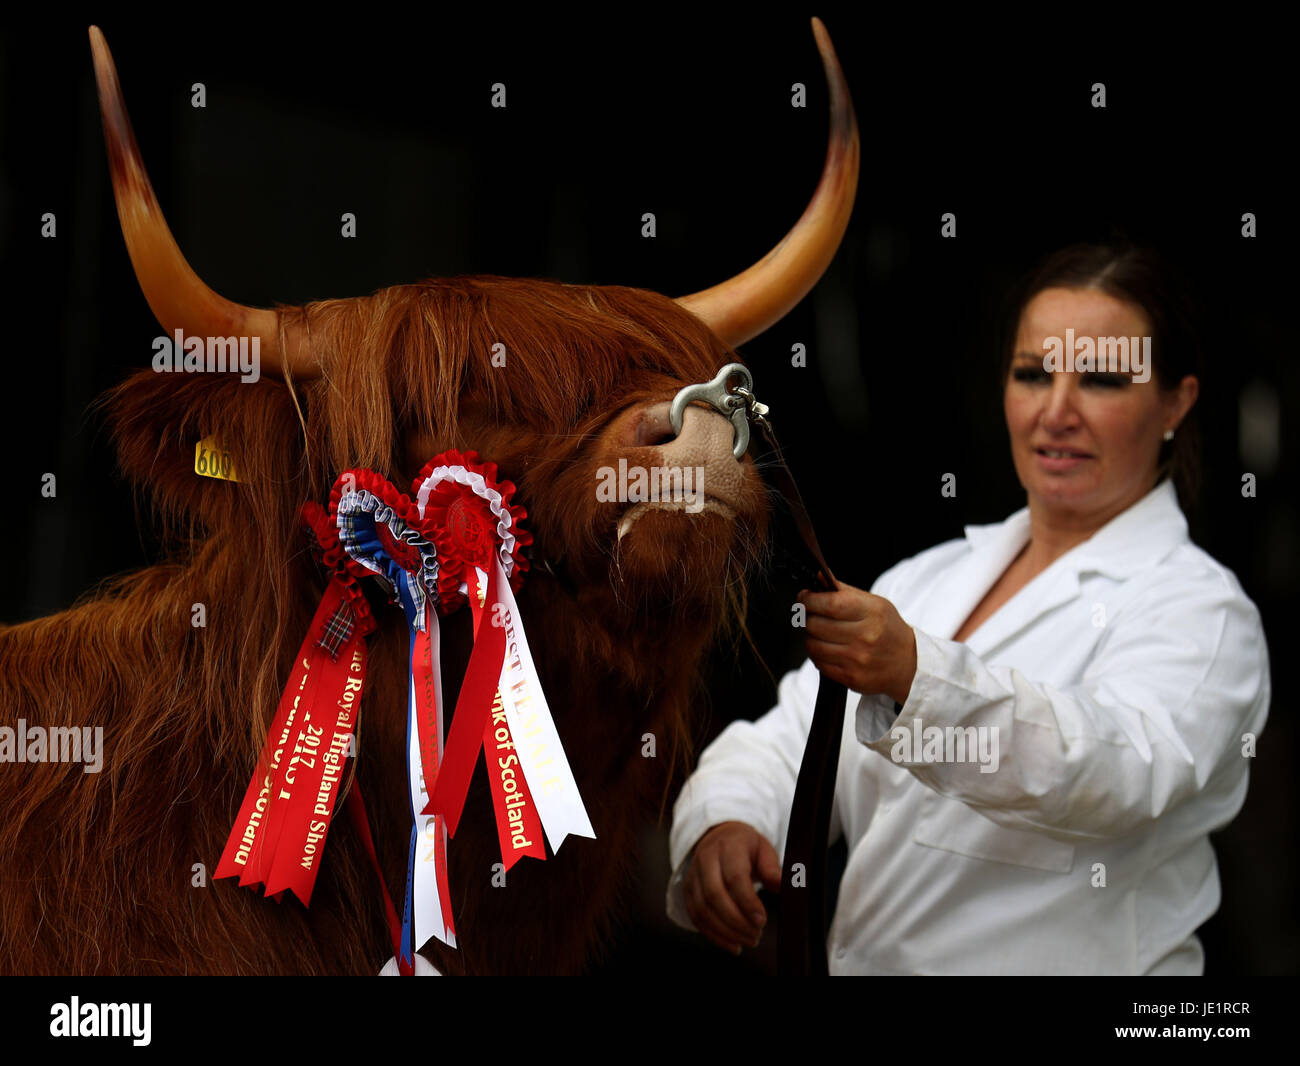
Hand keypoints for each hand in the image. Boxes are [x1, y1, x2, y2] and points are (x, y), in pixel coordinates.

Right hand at [683, 821, 781, 953]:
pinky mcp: (688, 890)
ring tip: (749, 940)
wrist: (720, 837)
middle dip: (736, 921)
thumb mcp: (763, 850)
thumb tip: (782, 885)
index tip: (762, 921)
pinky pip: (696, 917)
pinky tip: (733, 945)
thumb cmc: (746, 847)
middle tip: (756, 935)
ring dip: (726, 931)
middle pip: (714, 895)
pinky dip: (714, 935)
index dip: (747, 902)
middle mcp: (706, 859)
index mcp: (728, 846)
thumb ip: (772, 868)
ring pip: (702, 909)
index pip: (734, 877)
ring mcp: (693, 875)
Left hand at [799, 584, 917, 704]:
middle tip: (812, 615)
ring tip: (820, 632)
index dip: (809, 600)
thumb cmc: (887, 628)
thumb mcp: (874, 603)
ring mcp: (858, 659)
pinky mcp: (851, 678)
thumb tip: (819, 576)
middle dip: (807, 618)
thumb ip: (844, 591)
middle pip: (815, 625)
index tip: (804, 598)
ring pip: (813, 645)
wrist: (908, 663)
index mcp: (871, 613)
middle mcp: (865, 636)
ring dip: (810, 637)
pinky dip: (818, 654)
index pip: (830, 604)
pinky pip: (819, 663)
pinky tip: (827, 648)